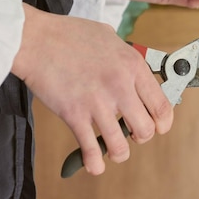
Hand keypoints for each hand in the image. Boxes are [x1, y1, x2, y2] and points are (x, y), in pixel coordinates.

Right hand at [12, 4, 172, 174]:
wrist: (35, 39)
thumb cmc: (68, 34)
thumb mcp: (108, 36)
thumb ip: (125, 56)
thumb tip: (133, 70)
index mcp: (132, 65)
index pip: (162, 105)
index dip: (163, 122)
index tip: (158, 126)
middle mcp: (120, 86)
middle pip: (147, 130)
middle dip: (141, 137)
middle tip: (130, 132)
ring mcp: (98, 102)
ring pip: (121, 147)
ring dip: (118, 152)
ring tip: (112, 149)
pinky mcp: (74, 115)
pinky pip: (91, 150)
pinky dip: (94, 163)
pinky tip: (94, 163)